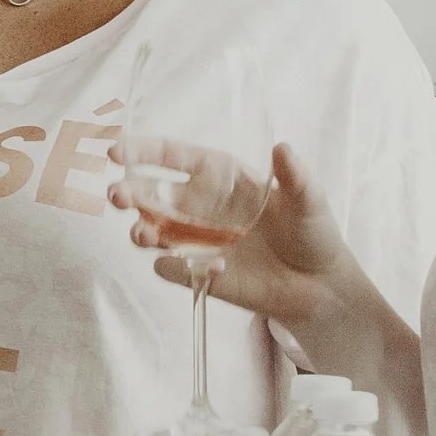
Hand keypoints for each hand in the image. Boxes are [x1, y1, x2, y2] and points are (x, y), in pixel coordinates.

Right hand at [112, 141, 355, 330]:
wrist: (320, 287)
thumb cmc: (313, 234)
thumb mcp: (310, 201)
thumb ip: (294, 177)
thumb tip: (283, 148)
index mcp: (217, 176)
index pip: (170, 156)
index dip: (141, 150)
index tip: (116, 151)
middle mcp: (196, 205)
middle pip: (148, 193)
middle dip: (126, 192)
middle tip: (116, 195)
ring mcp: (193, 239)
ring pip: (150, 230)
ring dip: (140, 231)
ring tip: (142, 235)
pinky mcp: (196, 271)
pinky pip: (172, 268)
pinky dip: (176, 268)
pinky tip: (211, 269)